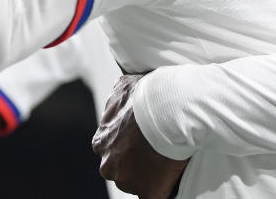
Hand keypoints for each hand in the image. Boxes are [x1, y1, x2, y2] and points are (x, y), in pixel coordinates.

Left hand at [93, 73, 186, 198]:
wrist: (170, 107)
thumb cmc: (149, 95)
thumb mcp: (124, 87)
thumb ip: (117, 101)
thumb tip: (118, 99)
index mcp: (102, 141)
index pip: (114, 150)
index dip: (130, 146)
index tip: (145, 140)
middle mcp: (109, 165)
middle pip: (123, 169)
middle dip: (137, 163)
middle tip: (158, 150)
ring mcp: (127, 181)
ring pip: (138, 183)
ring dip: (151, 175)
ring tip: (169, 159)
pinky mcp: (149, 192)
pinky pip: (157, 195)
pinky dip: (165, 188)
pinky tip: (173, 178)